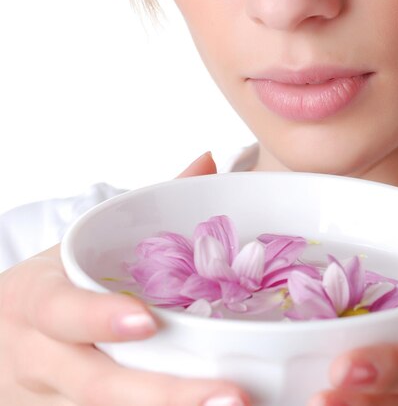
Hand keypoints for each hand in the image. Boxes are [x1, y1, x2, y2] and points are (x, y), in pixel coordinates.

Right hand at [0, 152, 250, 405]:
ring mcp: (48, 399)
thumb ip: (147, 204)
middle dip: (163, 394)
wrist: (1, 337)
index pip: (60, 312)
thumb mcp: (81, 245)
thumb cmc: (55, 286)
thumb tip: (210, 159)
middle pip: (95, 384)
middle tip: (232, 396)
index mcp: (37, 301)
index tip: (147, 321)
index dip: (98, 318)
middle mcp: (38, 358)